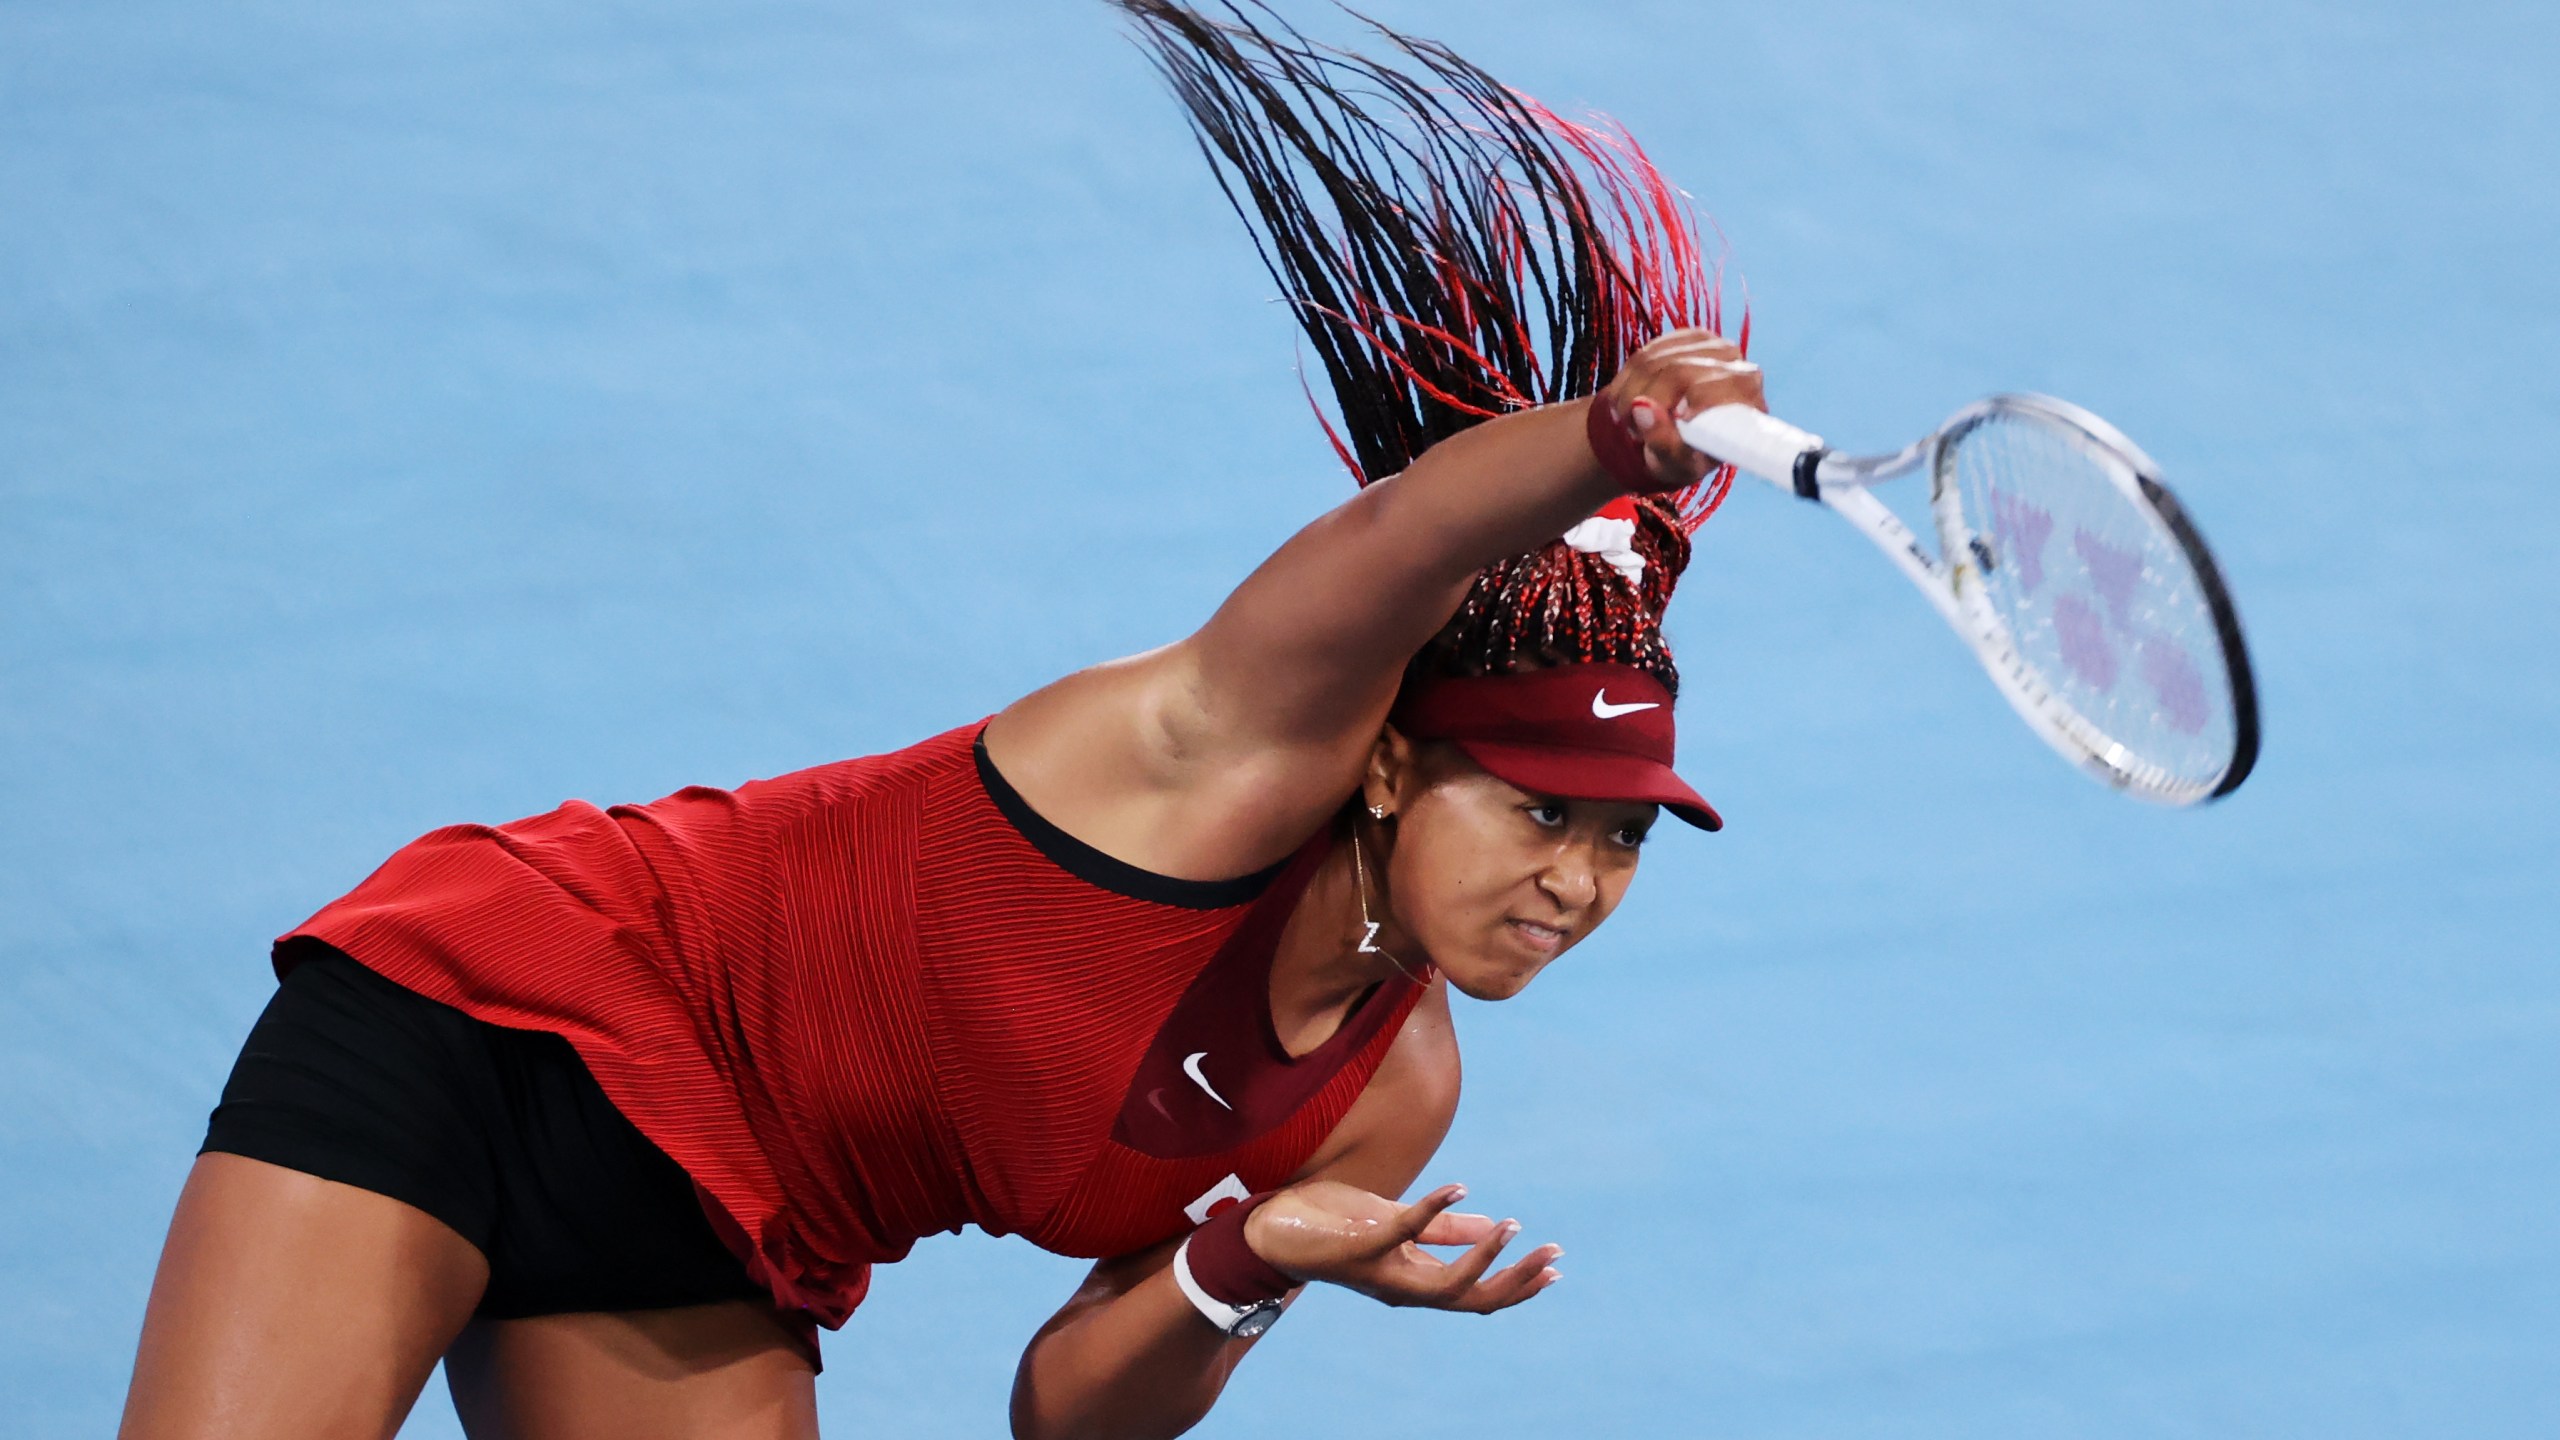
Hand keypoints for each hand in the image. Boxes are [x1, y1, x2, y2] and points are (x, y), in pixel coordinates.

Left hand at [1242, 1181, 1560, 1313]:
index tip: (1555, 1268)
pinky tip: (1460, 1185)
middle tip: (1553, 1255)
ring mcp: (1383, 1271)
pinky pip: (1404, 1232)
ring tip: (1514, 1228)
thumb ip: (1442, 1230)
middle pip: (1472, 1300)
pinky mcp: (1360, 1247)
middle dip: (1517, 1281)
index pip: (1477, 1295)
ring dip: (1484, 1258)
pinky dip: (1435, 1209)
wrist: (1272, 1229)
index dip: (1518, 1286)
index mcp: (1415, 1280)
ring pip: (1446, 1284)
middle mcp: (1403, 1286)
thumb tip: (1491, 1227)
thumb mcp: (1396, 1223)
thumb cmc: (1333, 1226)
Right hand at [1595, 328, 1766, 491]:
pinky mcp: (1689, 338)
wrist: (1684, 440)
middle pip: (1675, 370)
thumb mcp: (1676, 464)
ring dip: (1630, 393)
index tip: (1656, 424)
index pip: (1706, 387)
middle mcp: (1735, 363)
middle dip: (1642, 401)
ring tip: (1630, 419)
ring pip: (1652, 360)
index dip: (1669, 401)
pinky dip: (1626, 380)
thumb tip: (1642, 407)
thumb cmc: (1689, 456)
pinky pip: (1644, 353)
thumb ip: (1662, 441)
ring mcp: (1712, 345)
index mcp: (1745, 397)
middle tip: (1631, 430)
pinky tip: (1628, 401)